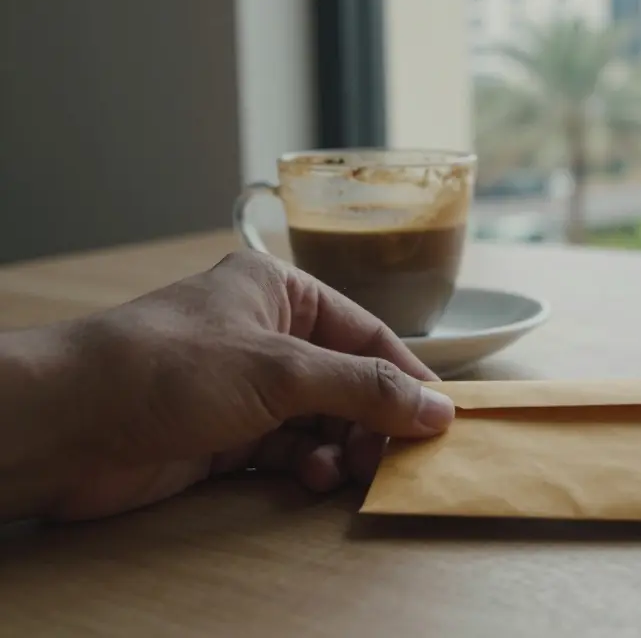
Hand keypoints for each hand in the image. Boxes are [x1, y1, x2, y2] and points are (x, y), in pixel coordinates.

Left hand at [0, 251, 453, 520]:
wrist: (66, 426)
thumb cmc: (168, 370)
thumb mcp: (281, 370)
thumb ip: (365, 388)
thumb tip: (438, 410)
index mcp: (279, 293)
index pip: (367, 334)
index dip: (407, 377)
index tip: (441, 420)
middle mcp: (266, 335)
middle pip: (349, 381)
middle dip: (373, 421)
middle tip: (391, 458)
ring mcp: (245, 388)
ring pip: (323, 421)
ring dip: (341, 449)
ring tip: (344, 472)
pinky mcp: (225, 436)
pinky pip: (290, 451)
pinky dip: (309, 467)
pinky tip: (311, 481)